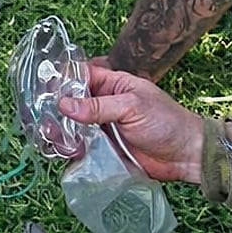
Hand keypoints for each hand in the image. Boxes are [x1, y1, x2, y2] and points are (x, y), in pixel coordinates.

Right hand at [60, 64, 204, 183]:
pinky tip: (67, 153)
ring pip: (71, 127)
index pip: (79, 76)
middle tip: (47, 123)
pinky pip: (80, 148)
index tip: (44, 92)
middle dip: (55, 112)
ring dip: (60, 133)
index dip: (60, 81)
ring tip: (56, 141)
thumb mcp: (132, 107)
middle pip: (69, 103)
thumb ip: (98, 107)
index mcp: (111, 84)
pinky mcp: (103, 150)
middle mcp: (102, 105)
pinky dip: (69, 150)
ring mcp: (101, 128)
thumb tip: (63, 104)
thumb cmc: (166, 122)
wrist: (187, 156)